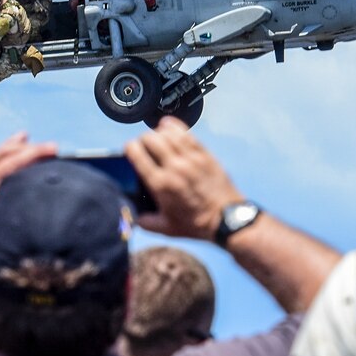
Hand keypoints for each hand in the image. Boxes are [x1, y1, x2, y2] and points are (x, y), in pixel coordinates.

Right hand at [125, 116, 241, 240]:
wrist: (226, 219)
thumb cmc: (197, 224)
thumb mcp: (166, 228)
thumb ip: (146, 221)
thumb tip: (134, 215)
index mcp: (160, 184)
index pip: (137, 153)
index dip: (129, 148)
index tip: (130, 150)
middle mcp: (174, 167)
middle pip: (150, 139)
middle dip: (143, 140)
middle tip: (144, 146)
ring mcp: (190, 158)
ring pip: (167, 133)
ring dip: (158, 132)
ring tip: (157, 138)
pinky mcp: (204, 154)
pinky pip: (185, 133)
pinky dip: (174, 127)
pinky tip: (168, 126)